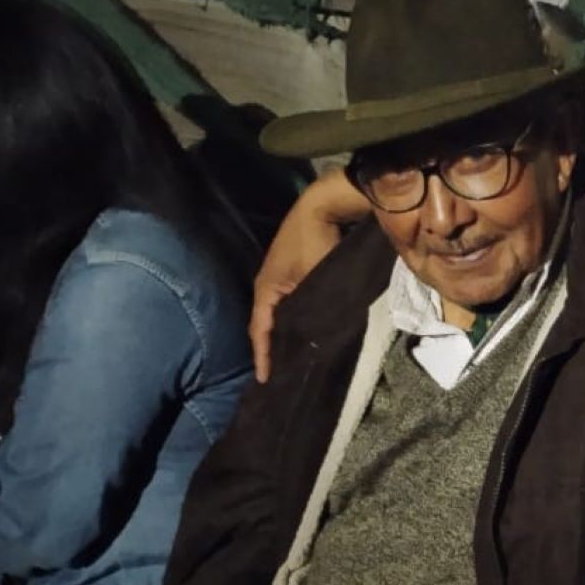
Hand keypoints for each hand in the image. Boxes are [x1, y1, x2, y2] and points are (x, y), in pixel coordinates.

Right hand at [251, 170, 364, 381]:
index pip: (260, 330)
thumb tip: (314, 339)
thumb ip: (312, 309)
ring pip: (278, 314)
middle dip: (271, 349)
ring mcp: (279, 277)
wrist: (324, 205)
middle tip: (279, 375)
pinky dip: (292, 319)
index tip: (265, 379)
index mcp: (266, 289)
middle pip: (267, 324)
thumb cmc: (317, 241)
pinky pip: (287, 303)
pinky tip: (302, 331)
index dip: (263, 356)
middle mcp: (268, 285)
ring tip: (289, 359)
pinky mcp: (292, 272)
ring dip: (283, 335)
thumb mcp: (314, 279)